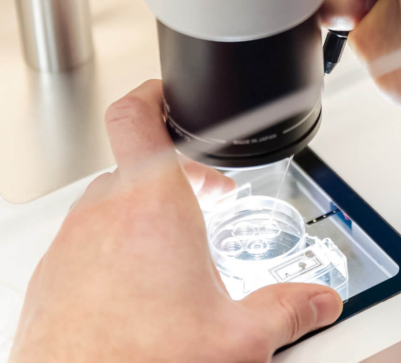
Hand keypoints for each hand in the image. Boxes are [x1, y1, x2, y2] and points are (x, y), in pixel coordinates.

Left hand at [10, 81, 342, 362]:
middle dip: (174, 175)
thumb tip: (320, 302)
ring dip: (143, 212)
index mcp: (152, 206)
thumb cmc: (143, 361)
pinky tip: (139, 289)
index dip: (152, 94)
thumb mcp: (239, 337)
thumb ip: (288, 310)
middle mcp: (103, 215)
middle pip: (135, 166)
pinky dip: (114, 247)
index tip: (167, 95)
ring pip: (109, 204)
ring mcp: (71, 246)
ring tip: (176, 251)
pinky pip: (86, 242)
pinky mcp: (51, 278)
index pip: (137, 117)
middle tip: (205, 198)